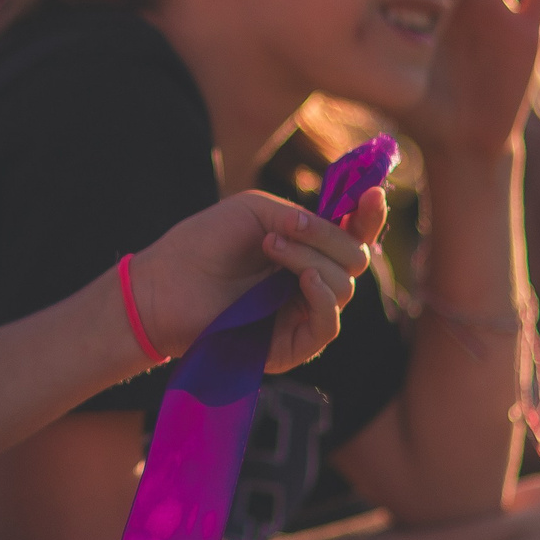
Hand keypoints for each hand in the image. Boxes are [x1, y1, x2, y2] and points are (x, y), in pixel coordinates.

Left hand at [131, 188, 388, 372]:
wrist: (165, 283)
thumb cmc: (204, 242)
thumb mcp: (256, 211)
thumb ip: (303, 217)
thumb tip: (340, 227)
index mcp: (306, 248)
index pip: (353, 235)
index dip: (368, 216)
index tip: (374, 194)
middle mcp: (310, 280)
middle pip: (355, 261)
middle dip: (330, 238)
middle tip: (288, 227)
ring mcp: (302, 313)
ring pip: (344, 288)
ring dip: (313, 260)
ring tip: (271, 246)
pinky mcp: (291, 345)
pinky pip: (328, 325)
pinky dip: (322, 297)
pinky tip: (304, 280)